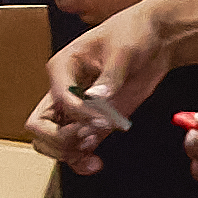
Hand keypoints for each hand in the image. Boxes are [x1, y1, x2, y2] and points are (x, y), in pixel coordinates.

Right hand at [35, 9, 176, 171]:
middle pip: (40, 126)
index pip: (58, 99)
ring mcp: (77, 109)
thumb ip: (111, 74)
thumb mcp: (124, 49)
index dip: (78, 114)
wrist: (157, 39)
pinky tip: (95, 163)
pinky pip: (75, 147)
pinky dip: (80, 159)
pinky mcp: (93, 121)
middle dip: (62, 138)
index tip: (104, 119)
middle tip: (90, 138)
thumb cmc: (134, 33)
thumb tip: (98, 96)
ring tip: (93, 157)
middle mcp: (63, 90)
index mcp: (62, 67)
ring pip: (51, 141)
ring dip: (68, 153)